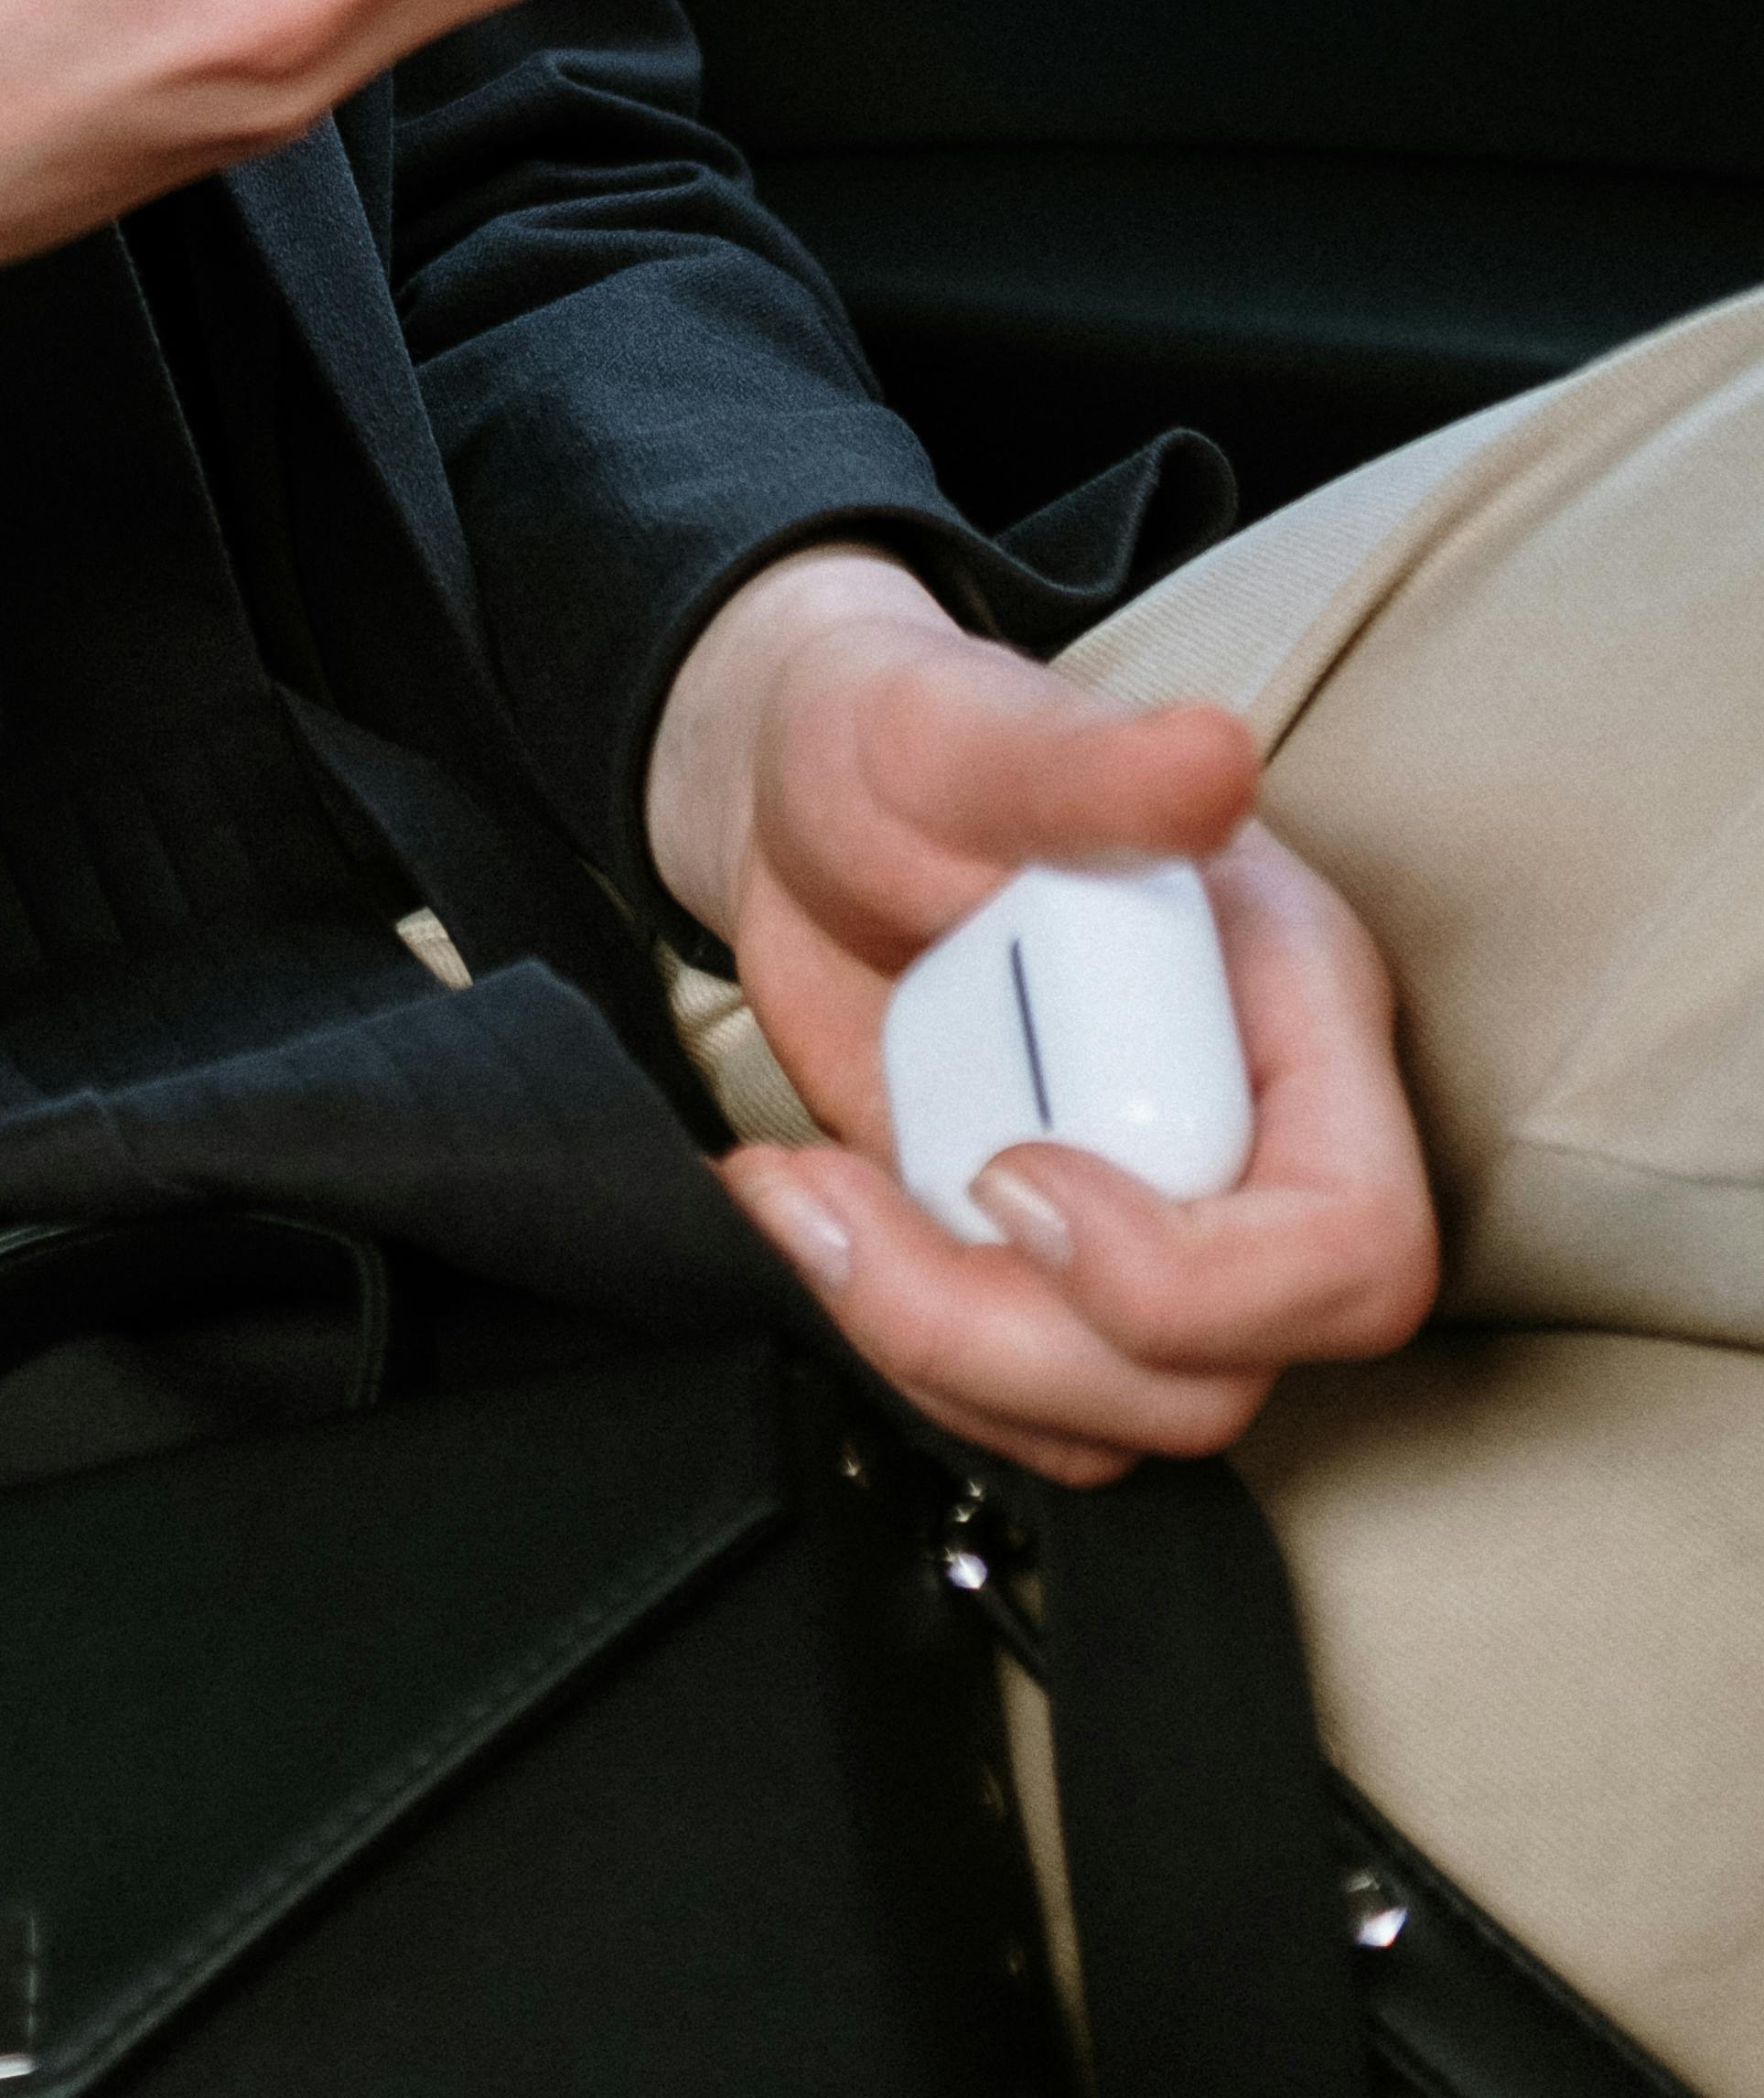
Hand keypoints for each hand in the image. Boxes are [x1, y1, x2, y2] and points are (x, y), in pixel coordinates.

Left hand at [646, 553, 1435, 1479]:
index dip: (1192, 1273)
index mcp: (1291, 1008)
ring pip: (1124, 1416)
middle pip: (1228, 1368)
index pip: (1353, 1242)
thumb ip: (1083, 761)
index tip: (1015, 1173)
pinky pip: (1029, 1407)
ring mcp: (1144, 1214)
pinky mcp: (1044, 1268)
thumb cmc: (894, 739)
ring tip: (807, 1204)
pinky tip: (809, 1219)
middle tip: (859, 1202)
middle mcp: (1244, 1134)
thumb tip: (1208, 755)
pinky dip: (903, 1352)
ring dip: (936, 1348)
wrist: (791, 798)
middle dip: (1020, 1334)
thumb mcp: (953, 728)